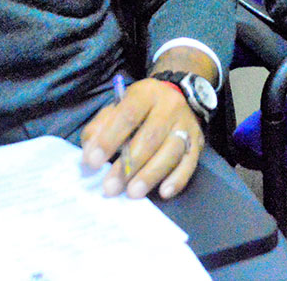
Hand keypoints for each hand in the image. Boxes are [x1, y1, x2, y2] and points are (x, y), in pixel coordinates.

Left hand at [80, 78, 202, 199]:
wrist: (178, 96)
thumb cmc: (140, 107)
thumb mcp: (118, 107)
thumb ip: (100, 126)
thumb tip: (89, 154)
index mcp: (145, 94)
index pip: (127, 115)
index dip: (109, 139)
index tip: (92, 161)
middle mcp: (169, 107)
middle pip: (150, 136)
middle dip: (129, 165)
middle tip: (110, 187)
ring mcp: (187, 125)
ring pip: (171, 151)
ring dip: (151, 174)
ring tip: (133, 193)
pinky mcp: (198, 142)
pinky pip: (190, 163)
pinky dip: (178, 179)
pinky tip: (164, 192)